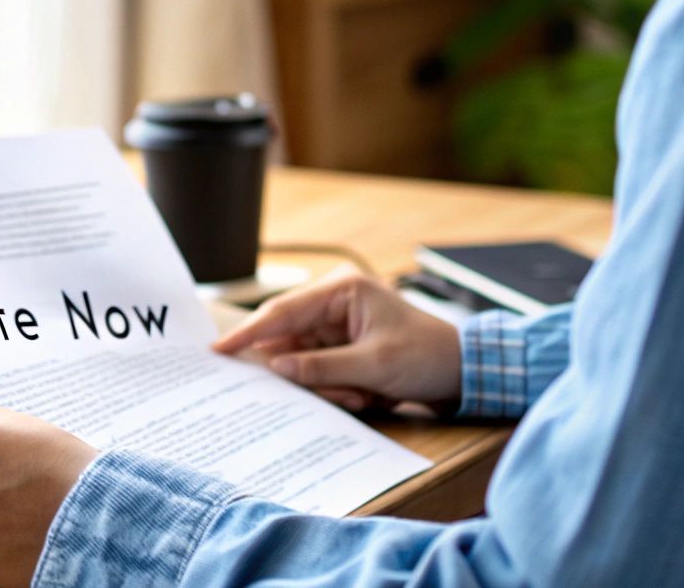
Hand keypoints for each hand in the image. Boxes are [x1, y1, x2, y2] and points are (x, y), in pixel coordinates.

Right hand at [213, 267, 462, 410]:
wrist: (463, 372)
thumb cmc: (428, 356)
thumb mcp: (374, 366)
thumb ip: (321, 367)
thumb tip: (276, 366)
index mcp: (343, 289)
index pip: (283, 310)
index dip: (249, 332)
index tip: (220, 349)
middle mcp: (335, 302)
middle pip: (289, 339)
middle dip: (305, 372)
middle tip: (339, 391)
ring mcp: (337, 326)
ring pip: (301, 360)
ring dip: (326, 385)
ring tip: (363, 394)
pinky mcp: (341, 348)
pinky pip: (317, 371)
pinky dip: (335, 389)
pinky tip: (364, 394)